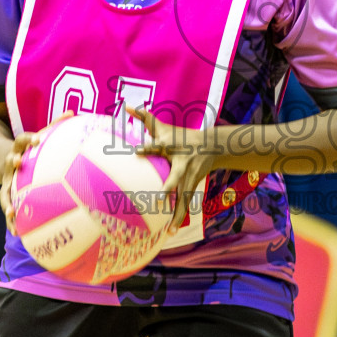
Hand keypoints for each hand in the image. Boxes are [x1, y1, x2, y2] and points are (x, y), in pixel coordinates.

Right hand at [0, 112, 72, 227]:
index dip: (29, 139)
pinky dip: (12, 221)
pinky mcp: (7, 196)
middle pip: (10, 161)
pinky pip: (9, 209)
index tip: (36, 140)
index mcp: (20, 148)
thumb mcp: (39, 137)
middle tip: (17, 162)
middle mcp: (11, 164)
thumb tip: (73, 112)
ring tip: (11, 212)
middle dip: (13, 161)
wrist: (2, 160)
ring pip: (4, 191)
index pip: (23, 140)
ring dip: (7, 201)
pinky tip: (18, 233)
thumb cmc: (30, 151)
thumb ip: (54, 127)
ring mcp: (7, 181)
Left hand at [131, 107, 214, 231]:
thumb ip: (144, 117)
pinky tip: (170, 232)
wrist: (210, 146)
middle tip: (163, 196)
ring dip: (177, 214)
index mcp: (170, 147)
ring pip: (183, 197)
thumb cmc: (179, 136)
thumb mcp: (163, 126)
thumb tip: (126, 105)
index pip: (157, 146)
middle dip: (170, 186)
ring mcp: (189, 177)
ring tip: (169, 230)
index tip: (136, 151)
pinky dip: (178, 218)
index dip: (148, 148)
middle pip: (176, 176)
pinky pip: (184, 204)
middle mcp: (181, 163)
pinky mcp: (192, 186)